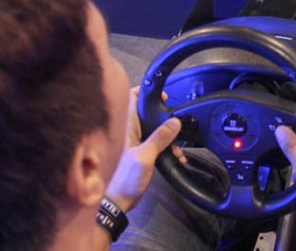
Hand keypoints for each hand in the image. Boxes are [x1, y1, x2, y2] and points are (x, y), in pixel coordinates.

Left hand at [105, 87, 184, 211]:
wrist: (117, 203)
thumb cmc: (124, 179)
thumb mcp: (145, 156)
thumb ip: (160, 138)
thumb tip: (175, 122)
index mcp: (126, 127)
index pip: (132, 98)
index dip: (146, 92)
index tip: (163, 97)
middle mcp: (130, 131)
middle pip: (149, 114)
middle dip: (165, 118)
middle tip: (177, 125)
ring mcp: (136, 143)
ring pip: (156, 130)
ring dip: (169, 137)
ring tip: (179, 148)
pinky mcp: (142, 154)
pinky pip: (158, 144)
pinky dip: (168, 148)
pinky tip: (177, 157)